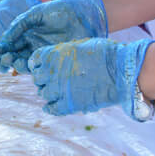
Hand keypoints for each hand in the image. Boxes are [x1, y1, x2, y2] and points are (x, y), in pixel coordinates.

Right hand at [0, 0, 108, 72]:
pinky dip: (32, 68)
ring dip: (16, 64)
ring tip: (13, 60)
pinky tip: (28, 64)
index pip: (9, 43)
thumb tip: (3, 39)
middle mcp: (32, 44)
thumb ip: (19, 25)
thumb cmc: (59, 10)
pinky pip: (40, 67)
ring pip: (25, 63)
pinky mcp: (54, 60)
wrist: (83, 15)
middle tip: (4, 56)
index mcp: (26, 33)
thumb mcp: (36, 14)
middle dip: (7, 57)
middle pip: (15, 54)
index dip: (1, 47)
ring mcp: (43, 53)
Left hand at [28, 38, 153, 118]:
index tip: (41, 67)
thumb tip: (59, 61)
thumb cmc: (105, 54)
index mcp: (53, 54)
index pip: (34, 60)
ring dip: (47, 92)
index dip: (37, 64)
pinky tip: (49, 107)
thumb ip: (64, 54)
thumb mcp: (79, 46)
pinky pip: (52, 108)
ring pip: (43, 93)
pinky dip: (50, 108)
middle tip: (50, 80)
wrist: (120, 70)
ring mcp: (59, 89)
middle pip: (37, 78)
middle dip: (42, 79)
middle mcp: (51, 72)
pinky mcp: (69, 104)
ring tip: (54, 92)